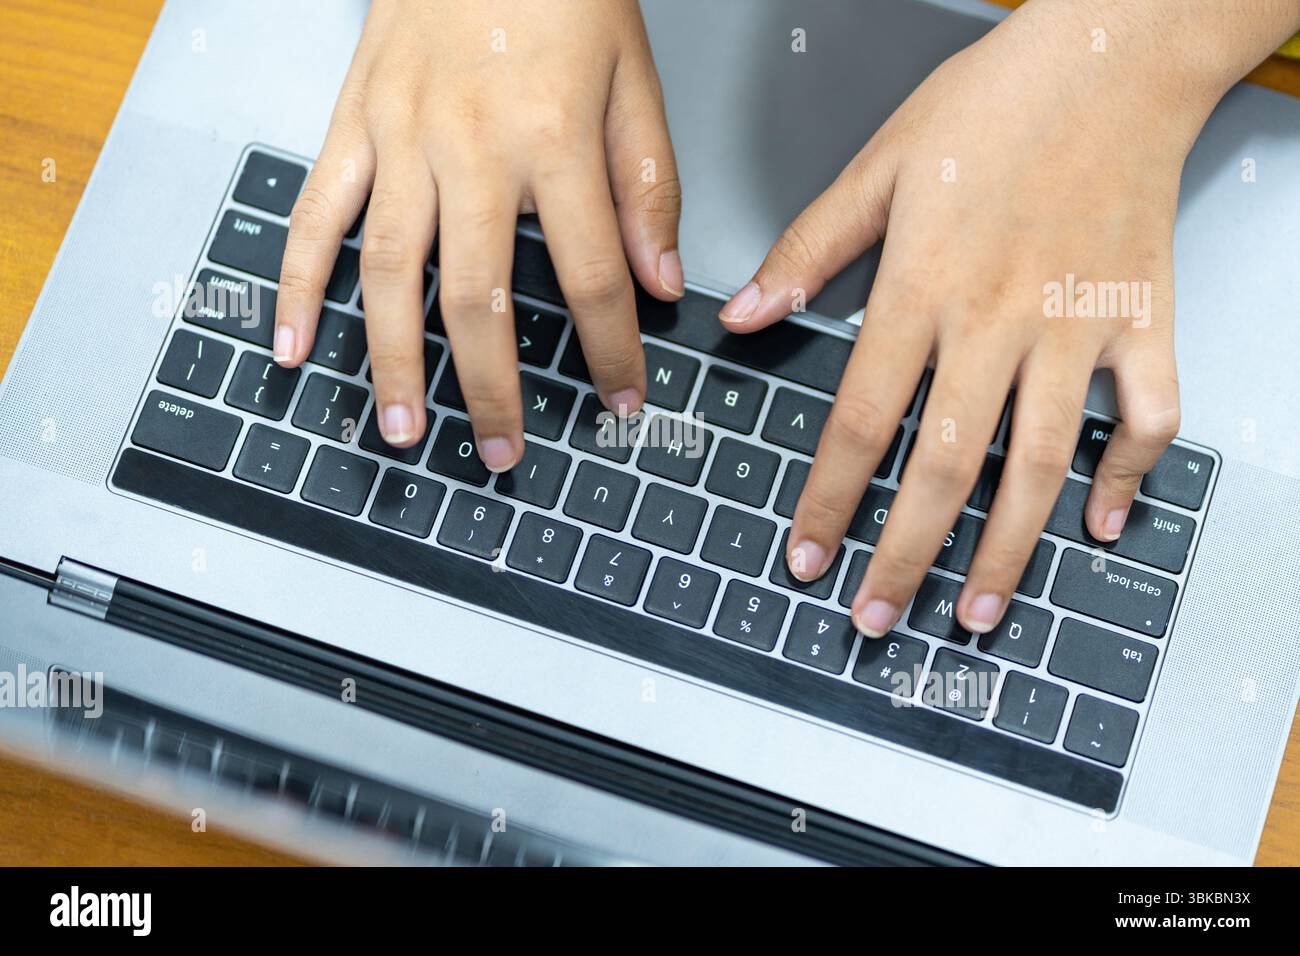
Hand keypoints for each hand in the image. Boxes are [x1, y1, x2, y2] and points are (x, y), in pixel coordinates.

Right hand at [274, 0, 682, 469]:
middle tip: (501, 454)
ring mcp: (399, 139)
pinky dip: (298, 285)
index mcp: (554, 139)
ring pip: (390, 272)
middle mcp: (470, 148)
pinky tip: (293, 345)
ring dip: (394, 361)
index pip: (590, 276)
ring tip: (402, 430)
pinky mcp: (351, 126)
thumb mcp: (634, 80)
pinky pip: (315, 215)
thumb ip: (647, 185)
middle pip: (479, 297)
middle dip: (492, 388)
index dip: (611, 352)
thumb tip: (658, 283)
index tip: (621, 401)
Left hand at [718, 0, 1261, 637]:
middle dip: (903, 555)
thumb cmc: (996, 101)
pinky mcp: (1144, 319)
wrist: (1115, 55)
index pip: (861, 420)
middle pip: (943, 465)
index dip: (827, 499)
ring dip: (1006, 547)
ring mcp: (1078, 327)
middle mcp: (998, 320)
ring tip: (976, 610)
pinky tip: (1103, 521)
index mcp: (922, 286)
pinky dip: (1130, 472)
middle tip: (875, 619)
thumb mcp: (879, 163)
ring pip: (1039, 462)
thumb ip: (809, 249)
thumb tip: (745, 316)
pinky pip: (1147, 414)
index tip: (805, 558)